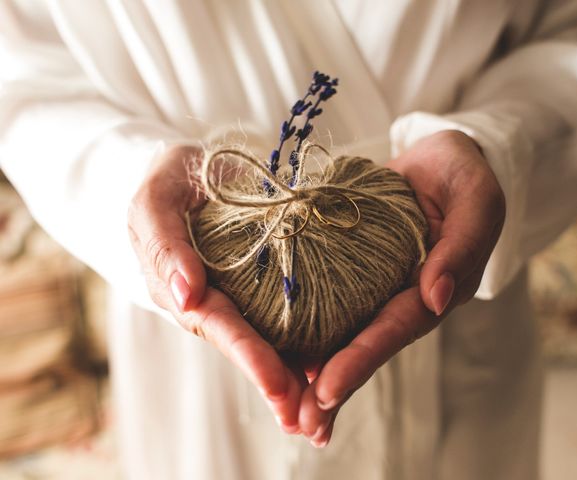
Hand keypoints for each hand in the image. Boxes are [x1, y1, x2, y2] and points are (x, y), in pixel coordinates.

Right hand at [127, 144, 305, 431]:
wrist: (197, 170)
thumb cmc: (169, 185)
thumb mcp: (155, 204)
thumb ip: (164, 246)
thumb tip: (186, 295)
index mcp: (185, 290)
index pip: (219, 326)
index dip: (249, 355)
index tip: (279, 384)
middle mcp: (216, 302)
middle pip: (249, 344)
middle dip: (276, 379)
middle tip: (307, 415)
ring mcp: (243, 294)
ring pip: (271, 335)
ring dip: (296, 371)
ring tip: (324, 407)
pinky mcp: (267, 282)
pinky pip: (289, 309)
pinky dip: (310, 335)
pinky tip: (333, 360)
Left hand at [296, 130, 505, 446]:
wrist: (440, 159)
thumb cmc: (465, 176)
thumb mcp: (476, 200)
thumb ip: (462, 247)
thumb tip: (437, 299)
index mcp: (435, 287)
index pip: (395, 328)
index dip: (362, 359)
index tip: (326, 390)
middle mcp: (403, 295)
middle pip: (366, 344)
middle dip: (335, 384)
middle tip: (301, 422)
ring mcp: (377, 284)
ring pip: (345, 330)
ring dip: (317, 367)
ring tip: (287, 408)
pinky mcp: (355, 266)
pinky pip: (329, 296)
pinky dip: (306, 322)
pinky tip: (278, 348)